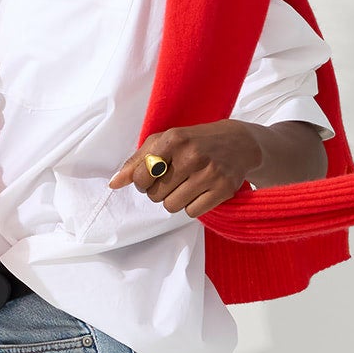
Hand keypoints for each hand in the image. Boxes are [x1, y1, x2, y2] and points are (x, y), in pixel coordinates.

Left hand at [110, 121, 264, 217]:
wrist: (239, 143)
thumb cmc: (195, 142)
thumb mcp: (165, 142)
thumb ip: (137, 161)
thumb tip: (114, 184)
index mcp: (174, 139)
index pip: (140, 177)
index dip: (142, 182)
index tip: (152, 176)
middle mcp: (192, 155)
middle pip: (155, 195)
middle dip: (159, 191)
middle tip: (173, 179)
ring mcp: (209, 173)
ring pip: (172, 206)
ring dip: (174, 200)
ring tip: (185, 185)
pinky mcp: (223, 189)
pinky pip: (191, 213)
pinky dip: (192, 206)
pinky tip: (199, 191)